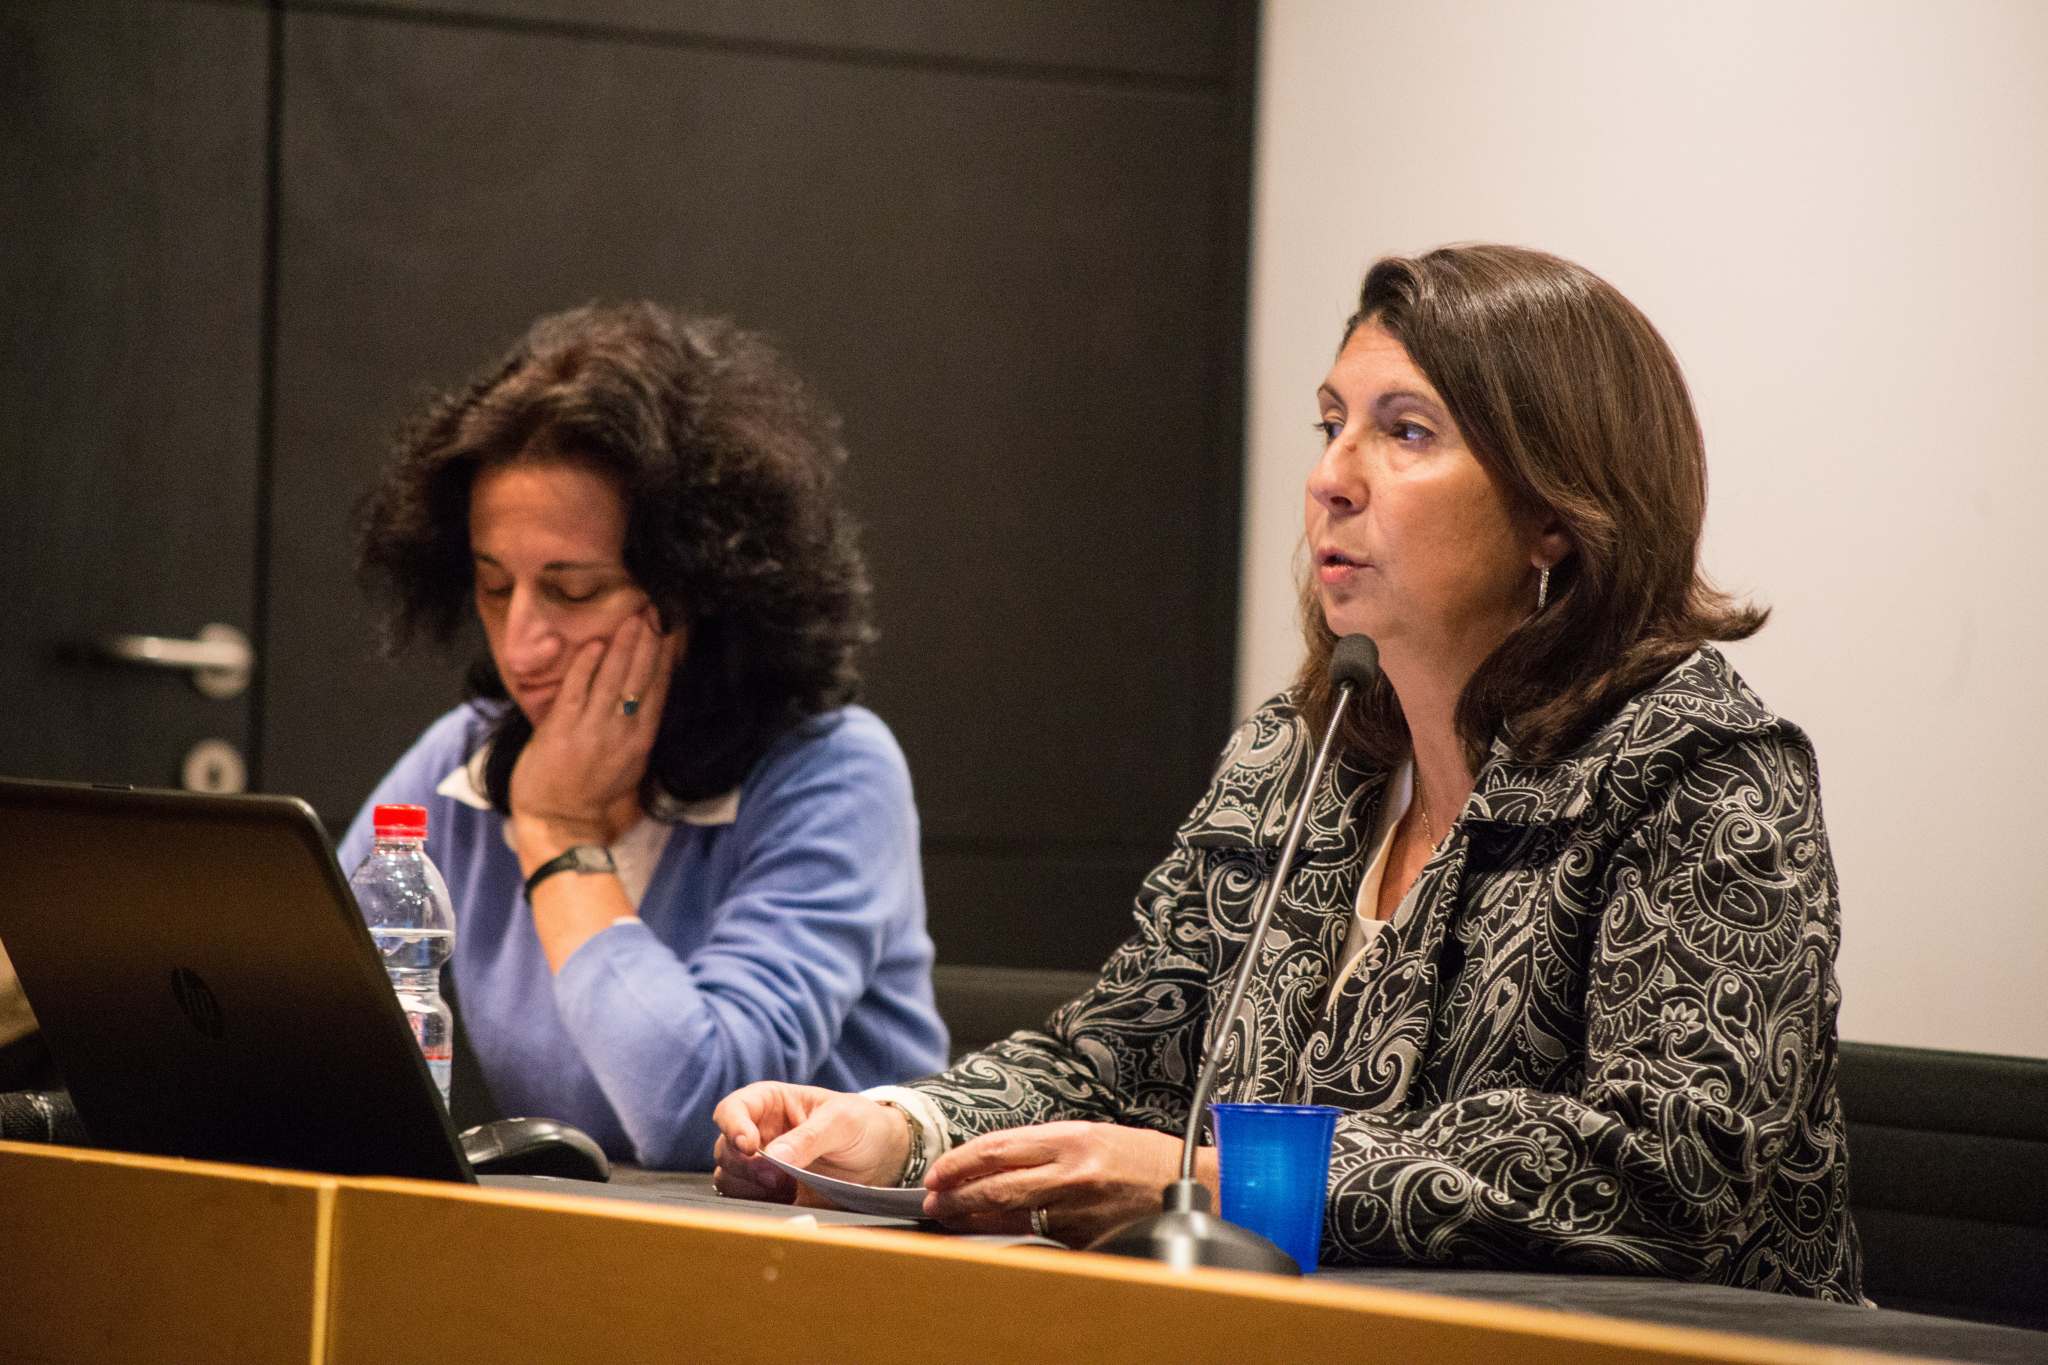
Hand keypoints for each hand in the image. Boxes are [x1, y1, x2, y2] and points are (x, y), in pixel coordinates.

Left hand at [509, 606, 678, 855]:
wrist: (561, 821)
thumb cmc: (596, 795)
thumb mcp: (630, 764)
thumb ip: (638, 728)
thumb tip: (649, 691)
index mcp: (641, 740)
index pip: (659, 689)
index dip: (667, 656)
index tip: (674, 627)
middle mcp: (621, 733)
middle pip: (640, 678)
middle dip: (649, 641)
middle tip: (656, 609)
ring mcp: (591, 730)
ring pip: (612, 680)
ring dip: (624, 646)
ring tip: (634, 617)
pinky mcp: (561, 729)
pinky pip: (576, 689)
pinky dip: (585, 666)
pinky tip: (594, 644)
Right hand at [711, 1082, 910, 1205]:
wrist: (883, 1158)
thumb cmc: (862, 1125)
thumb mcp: (842, 1122)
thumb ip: (808, 1138)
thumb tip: (772, 1158)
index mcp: (771, 1103)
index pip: (732, 1109)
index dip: (733, 1126)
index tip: (750, 1147)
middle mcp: (759, 1133)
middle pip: (725, 1149)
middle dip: (745, 1166)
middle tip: (776, 1177)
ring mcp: (762, 1166)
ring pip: (729, 1178)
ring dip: (749, 1188)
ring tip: (787, 1189)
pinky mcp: (771, 1194)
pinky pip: (747, 1202)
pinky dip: (758, 1206)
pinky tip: (787, 1201)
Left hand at [923, 1121, 1210, 1246]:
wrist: (1194, 1186)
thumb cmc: (1144, 1157)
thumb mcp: (1093, 1134)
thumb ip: (1046, 1146)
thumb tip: (997, 1159)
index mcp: (1071, 1138)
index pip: (998, 1148)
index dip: (960, 1161)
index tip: (937, 1171)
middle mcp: (1071, 1172)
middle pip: (995, 1185)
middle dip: (955, 1194)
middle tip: (931, 1200)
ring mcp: (1078, 1210)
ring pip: (1009, 1216)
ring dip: (972, 1219)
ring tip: (949, 1217)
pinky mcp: (1086, 1239)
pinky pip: (1037, 1238)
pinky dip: (1008, 1236)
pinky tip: (990, 1235)